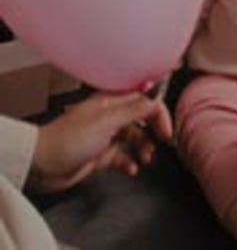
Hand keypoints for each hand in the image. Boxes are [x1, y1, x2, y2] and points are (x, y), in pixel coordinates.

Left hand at [30, 90, 171, 192]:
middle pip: (141, 117)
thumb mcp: (107, 121)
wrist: (42, 164)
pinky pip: (122, 155)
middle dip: (154, 129)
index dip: (158, 110)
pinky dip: (129, 161)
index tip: (166, 128)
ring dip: (143, 147)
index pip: (143, 97)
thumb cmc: (69, 139)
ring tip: (145, 159)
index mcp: (111, 100)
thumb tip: (156, 96)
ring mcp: (105, 134)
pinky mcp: (100, 153)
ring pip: (134, 137)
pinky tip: (131, 168)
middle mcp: (110, 114)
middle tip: (162, 142)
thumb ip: (134, 109)